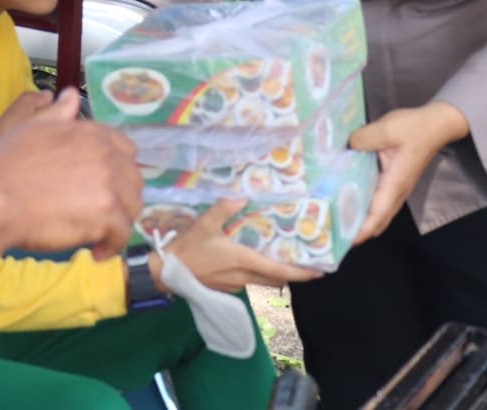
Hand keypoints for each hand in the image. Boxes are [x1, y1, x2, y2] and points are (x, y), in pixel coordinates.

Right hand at [0, 89, 142, 260]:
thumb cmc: (7, 165)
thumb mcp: (33, 128)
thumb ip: (59, 114)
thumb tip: (70, 96)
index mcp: (91, 133)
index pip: (126, 149)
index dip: (117, 169)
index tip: (104, 186)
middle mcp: (106, 155)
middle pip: (133, 180)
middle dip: (121, 198)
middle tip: (100, 214)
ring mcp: (109, 185)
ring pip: (132, 207)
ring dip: (118, 222)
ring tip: (98, 235)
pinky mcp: (107, 215)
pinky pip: (123, 234)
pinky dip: (112, 246)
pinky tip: (95, 252)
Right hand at [154, 199, 320, 292]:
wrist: (168, 272)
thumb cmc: (188, 248)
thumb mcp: (205, 223)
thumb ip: (224, 209)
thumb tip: (242, 198)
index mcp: (243, 261)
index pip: (279, 270)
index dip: (300, 273)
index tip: (318, 273)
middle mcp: (244, 276)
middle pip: (276, 279)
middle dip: (293, 275)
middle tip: (308, 266)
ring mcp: (235, 285)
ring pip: (263, 282)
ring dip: (276, 275)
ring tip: (285, 262)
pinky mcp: (227, 288)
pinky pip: (250, 282)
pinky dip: (258, 274)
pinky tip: (254, 263)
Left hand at [348, 102, 469, 242]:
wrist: (437, 124)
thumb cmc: (414, 128)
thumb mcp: (385, 129)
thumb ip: (362, 140)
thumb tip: (346, 149)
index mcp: (395, 183)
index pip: (378, 214)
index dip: (362, 230)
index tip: (345, 240)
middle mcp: (398, 191)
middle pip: (378, 220)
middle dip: (359, 231)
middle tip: (334, 233)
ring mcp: (398, 188)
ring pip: (380, 213)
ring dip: (362, 220)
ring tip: (337, 221)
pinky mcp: (396, 181)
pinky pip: (380, 201)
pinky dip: (366, 208)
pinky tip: (349, 200)